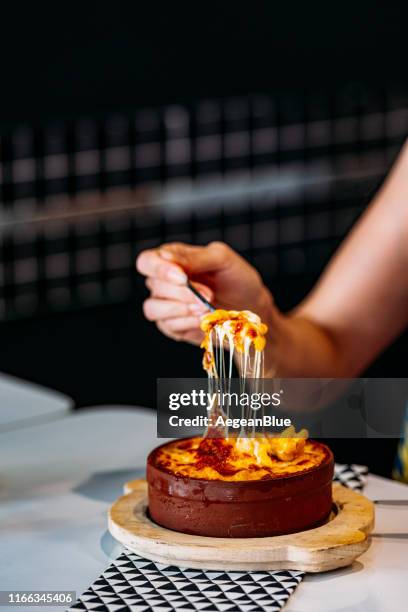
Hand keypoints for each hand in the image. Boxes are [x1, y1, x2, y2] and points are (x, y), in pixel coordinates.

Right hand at [136, 241, 273, 344]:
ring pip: (153, 308)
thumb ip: (194, 257)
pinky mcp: (172, 325)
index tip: (183, 278)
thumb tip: (166, 257)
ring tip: (205, 308)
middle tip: (208, 295)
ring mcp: (166, 304)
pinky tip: (203, 319)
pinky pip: (167, 326)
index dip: (160, 270)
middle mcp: (163, 281)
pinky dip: (186, 322)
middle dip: (183, 292)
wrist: (251, 306)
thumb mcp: (222, 259)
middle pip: (154, 286)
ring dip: (181, 309)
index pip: (147, 261)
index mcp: (172, 259)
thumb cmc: (236, 278)